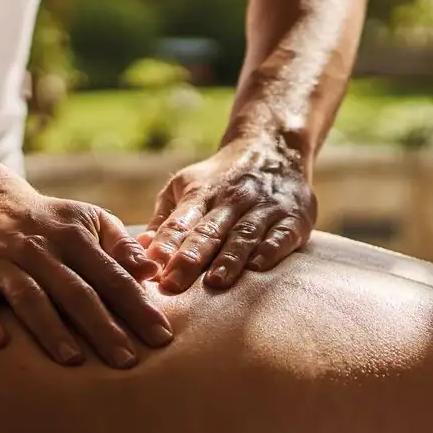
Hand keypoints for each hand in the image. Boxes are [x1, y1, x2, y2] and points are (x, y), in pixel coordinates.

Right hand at [0, 186, 173, 367]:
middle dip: (101, 326)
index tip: (161, 338)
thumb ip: (121, 246)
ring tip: (72, 360)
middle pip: (73, 290)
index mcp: (73, 236)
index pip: (110, 275)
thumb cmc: (50, 224)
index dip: (137, 306)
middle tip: (126, 361)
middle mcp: (37, 247)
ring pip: (28, 295)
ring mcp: (1, 259)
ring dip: (50, 328)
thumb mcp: (88, 221)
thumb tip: (153, 271)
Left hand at [141, 136, 315, 292]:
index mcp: (199, 194)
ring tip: (215, 283)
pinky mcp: (293, 217)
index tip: (149, 270)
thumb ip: (163, 221)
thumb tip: (138, 251)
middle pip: (207, 231)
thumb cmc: (219, 180)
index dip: (163, 247)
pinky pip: (281, 234)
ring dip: (229, 259)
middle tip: (172, 285)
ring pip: (243, 235)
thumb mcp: (185, 187)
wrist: (273, 147)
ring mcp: (263, 208)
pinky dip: (271, 250)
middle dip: (189, 259)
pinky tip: (259, 267)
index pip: (178, 224)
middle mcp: (231, 200)